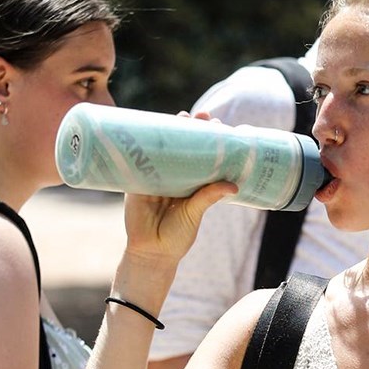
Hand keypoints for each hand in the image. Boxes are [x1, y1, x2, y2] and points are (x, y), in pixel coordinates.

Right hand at [121, 111, 236, 265]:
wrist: (151, 253)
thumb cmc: (177, 237)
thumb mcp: (195, 213)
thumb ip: (209, 196)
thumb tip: (233, 185)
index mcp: (190, 183)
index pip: (201, 156)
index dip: (208, 140)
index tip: (218, 125)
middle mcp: (173, 177)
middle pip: (182, 147)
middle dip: (191, 129)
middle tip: (201, 115)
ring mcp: (154, 177)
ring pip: (163, 149)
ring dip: (170, 131)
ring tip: (182, 116)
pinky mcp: (136, 181)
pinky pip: (140, 160)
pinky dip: (145, 145)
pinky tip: (151, 130)